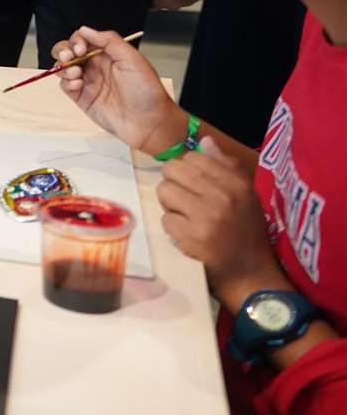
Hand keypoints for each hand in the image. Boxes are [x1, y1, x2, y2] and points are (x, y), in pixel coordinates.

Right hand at [52, 26, 181, 153]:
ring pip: (64, 67)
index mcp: (109, 54)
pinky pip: (66, 86)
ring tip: (75, 73)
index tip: (80, 49)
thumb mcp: (133, 59)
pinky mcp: (82, 98)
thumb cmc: (147, 92)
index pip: (84, 39)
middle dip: (63, 50)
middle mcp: (96, 66)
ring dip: (63, 67)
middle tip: (68, 56)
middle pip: (69, 51)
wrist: (149, 122)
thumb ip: (109, 41)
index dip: (77, 41)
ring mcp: (88, 82)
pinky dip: (66, 82)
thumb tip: (85, 30)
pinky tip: (78, 85)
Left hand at [157, 136, 279, 295]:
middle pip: (172, 170)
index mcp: (237, 184)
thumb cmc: (246, 231)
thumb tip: (205, 140)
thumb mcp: (246, 195)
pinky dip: (173, 228)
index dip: (186, 170)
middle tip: (186, 201)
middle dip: (174, 184)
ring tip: (187, 217)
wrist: (251, 274)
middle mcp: (223, 197)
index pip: (193, 157)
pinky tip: (188, 235)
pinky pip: (165, 219)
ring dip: (170, 205)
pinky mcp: (192, 238)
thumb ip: (226, 166)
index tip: (194, 185)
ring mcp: (206, 217)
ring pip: (164, 192)